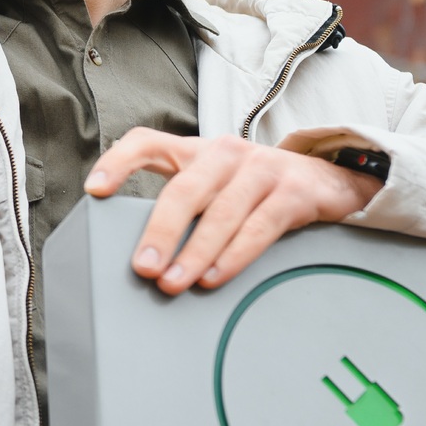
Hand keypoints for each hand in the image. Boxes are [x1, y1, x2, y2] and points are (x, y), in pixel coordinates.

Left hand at [84, 129, 383, 294]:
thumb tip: (142, 256)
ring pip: (220, 212)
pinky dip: (235, 255)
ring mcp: (261, 168)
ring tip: (174, 282)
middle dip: (160, 230)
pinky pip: (259, 226)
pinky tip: (215, 277)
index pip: (148, 142)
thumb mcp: (217, 188)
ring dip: (195, 252)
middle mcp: (225, 153)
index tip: (95, 191)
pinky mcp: (292, 191)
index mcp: (197, 151)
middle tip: (144, 267)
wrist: (330, 181)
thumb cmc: (257, 192)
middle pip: (184, 188)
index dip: (118, 162)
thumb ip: (183, 207)